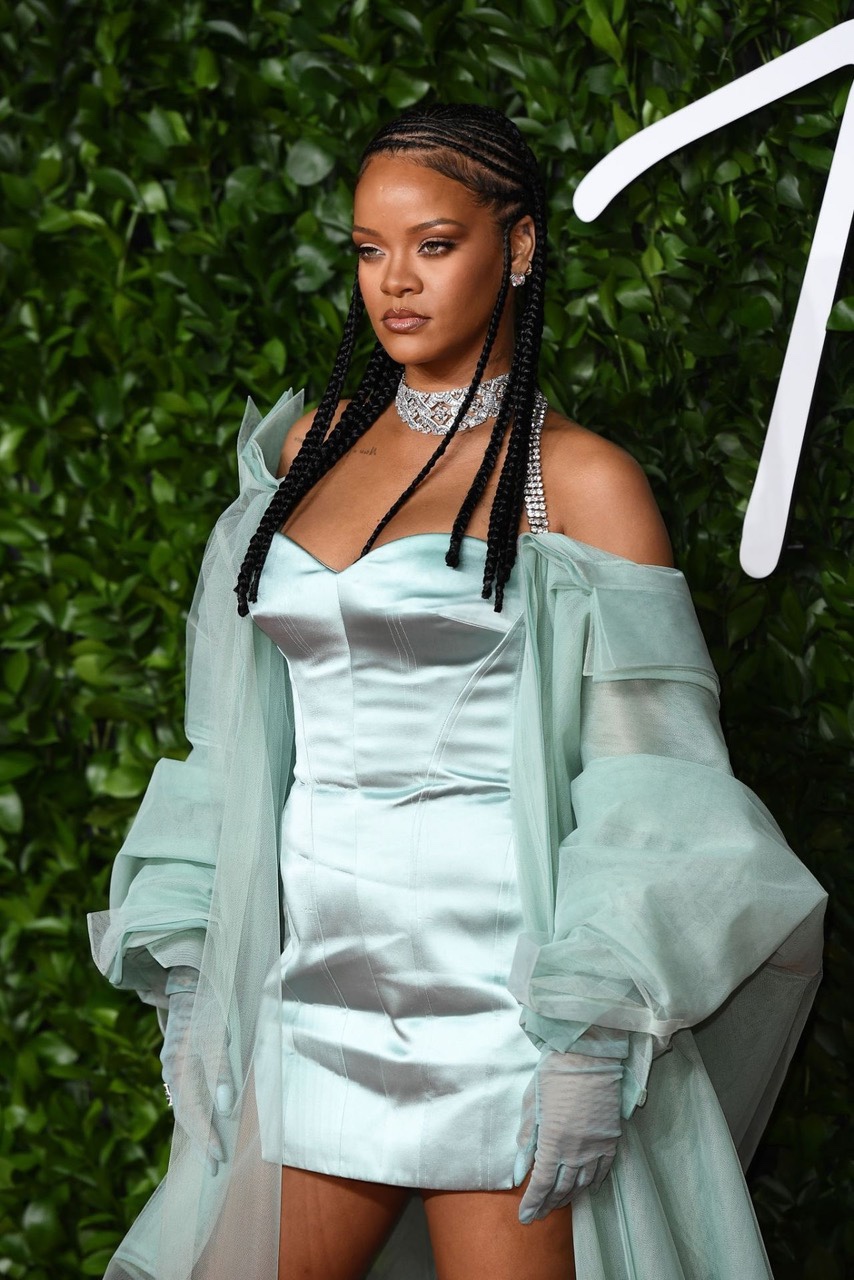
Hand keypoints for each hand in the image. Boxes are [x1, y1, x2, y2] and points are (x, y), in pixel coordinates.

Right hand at [160, 966, 233, 1175]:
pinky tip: (202, 1126)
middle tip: (215, 1166)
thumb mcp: (220, 1031)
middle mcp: (173, 1066)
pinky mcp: (176, 1061)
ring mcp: (172, 1063)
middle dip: (201, 1140)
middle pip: (186, 1112)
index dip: (207, 1134)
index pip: (195, 1109)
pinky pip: (183, 1094)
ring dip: (196, 1130)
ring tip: (209, 1155)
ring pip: (183, 1105)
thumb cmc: (211, 1004)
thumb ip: (221, 1069)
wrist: (191, 978)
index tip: (219, 1156)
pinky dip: (192, 1114)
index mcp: (183, 1062)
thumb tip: (225, 1106)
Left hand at [514, 1049, 623, 1222]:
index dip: (533, 1203)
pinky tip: (589, 1189)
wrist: (588, 1055)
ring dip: (570, 1197)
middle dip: (548, 1205)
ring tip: (558, 1205)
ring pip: (583, 1183)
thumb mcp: (531, 1104)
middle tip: (539, 1216)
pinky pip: (603, 1169)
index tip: (525, 1217)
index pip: (541, 1184)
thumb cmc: (554, 1074)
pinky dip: (594, 1183)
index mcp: (553, 1142)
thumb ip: (526, 1140)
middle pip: (561, 1188)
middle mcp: (576, 1150)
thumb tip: (519, 1171)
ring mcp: (596, 1146)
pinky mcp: (611, 1138)